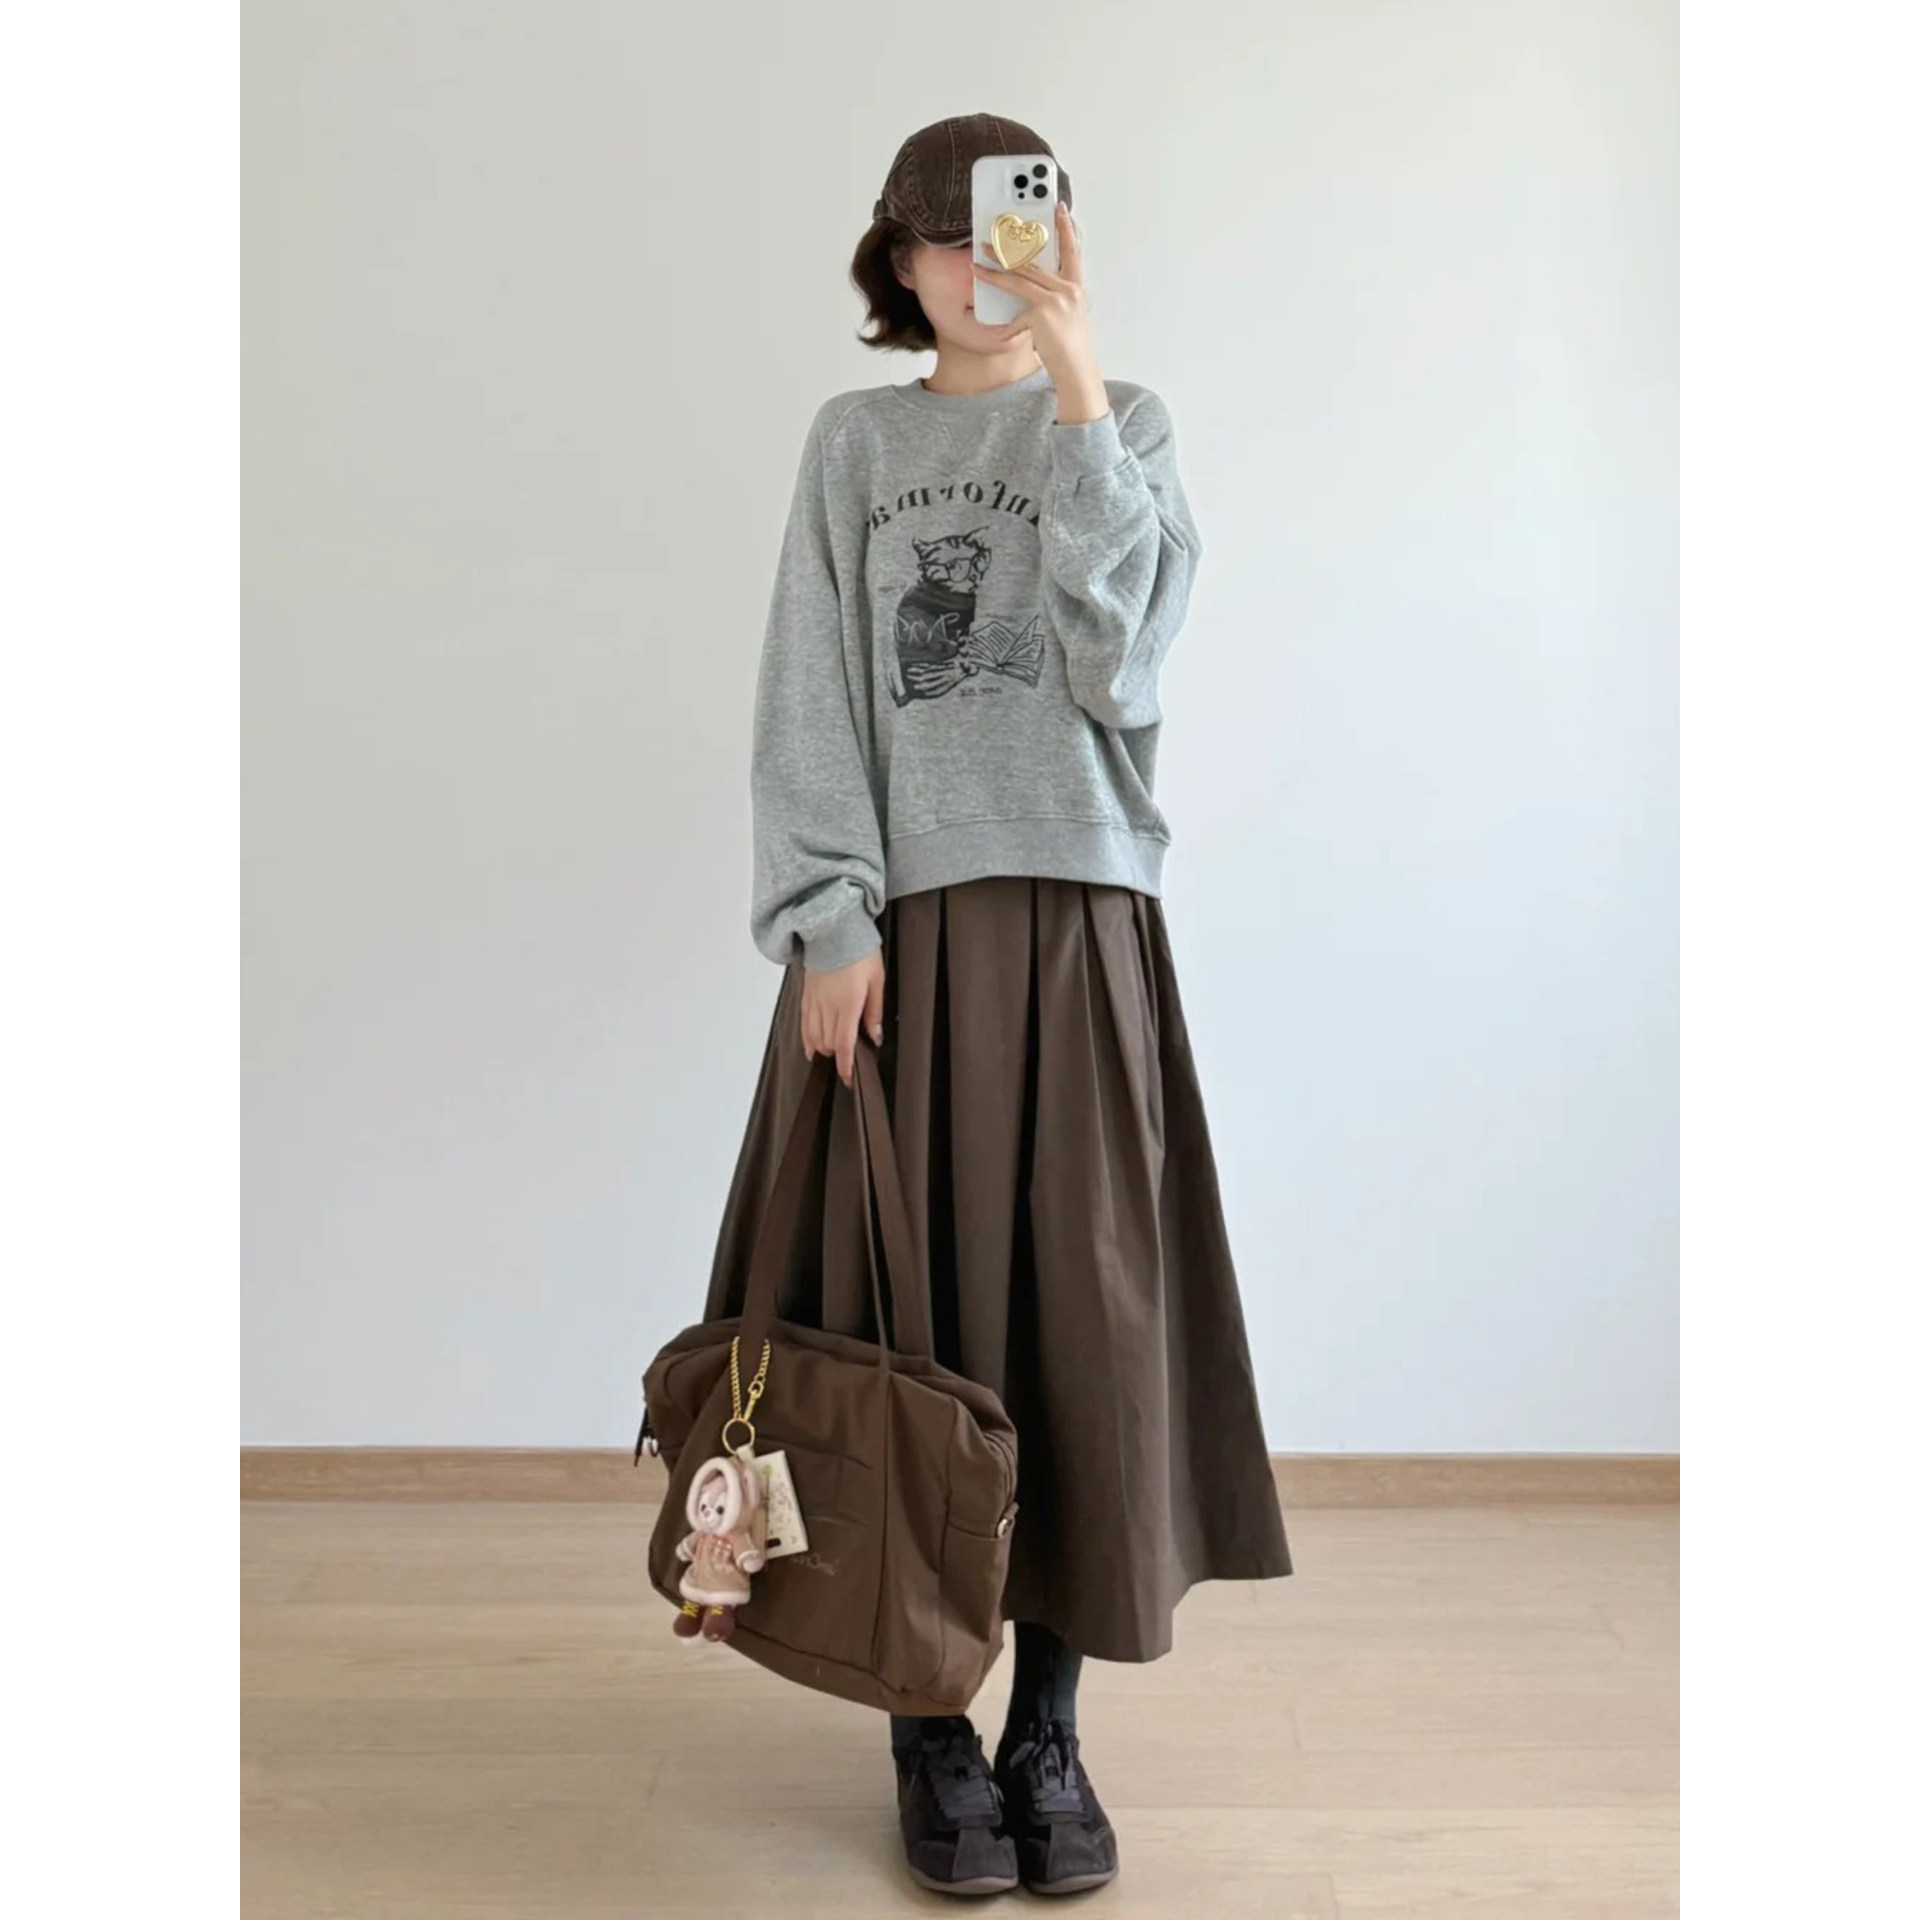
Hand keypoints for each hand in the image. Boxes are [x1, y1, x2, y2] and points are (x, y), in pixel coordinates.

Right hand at [801, 947, 884, 1085]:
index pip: (845, 1044)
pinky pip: (803, 1025)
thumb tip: (874, 1037)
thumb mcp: (877, 980)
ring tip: (835, 1053)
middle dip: (838, 1057)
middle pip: (828, 1044)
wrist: (832, 929)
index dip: (846, 1066)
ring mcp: (813, 1001)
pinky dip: (807, 1040)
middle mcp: (827, 1006)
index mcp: (847, 1003)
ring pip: (814, 1037)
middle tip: (849, 1061)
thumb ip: (874, 1011)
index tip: (848, 1080)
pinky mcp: (805, 996)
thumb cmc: (859, 951)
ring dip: (824, 1049)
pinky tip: (812, 1048)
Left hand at [971, 205, 1104, 418]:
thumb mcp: (1066, 316)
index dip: (1067, 229)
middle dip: (1011, 246)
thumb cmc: (1071, 347)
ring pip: (1020, 277)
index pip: (1073, 251)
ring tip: (978, 260)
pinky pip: (1016, 309)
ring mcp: (1057, 300)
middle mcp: (1069, 290)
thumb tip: (1028, 286)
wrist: (1077, 371)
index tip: (1060, 209)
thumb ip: (1053, 297)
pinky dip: (1002, 311)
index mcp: (1076, 288)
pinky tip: (992, 309)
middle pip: (1035, 261)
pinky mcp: (1043, 314)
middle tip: (994, 235)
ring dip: (996, 267)